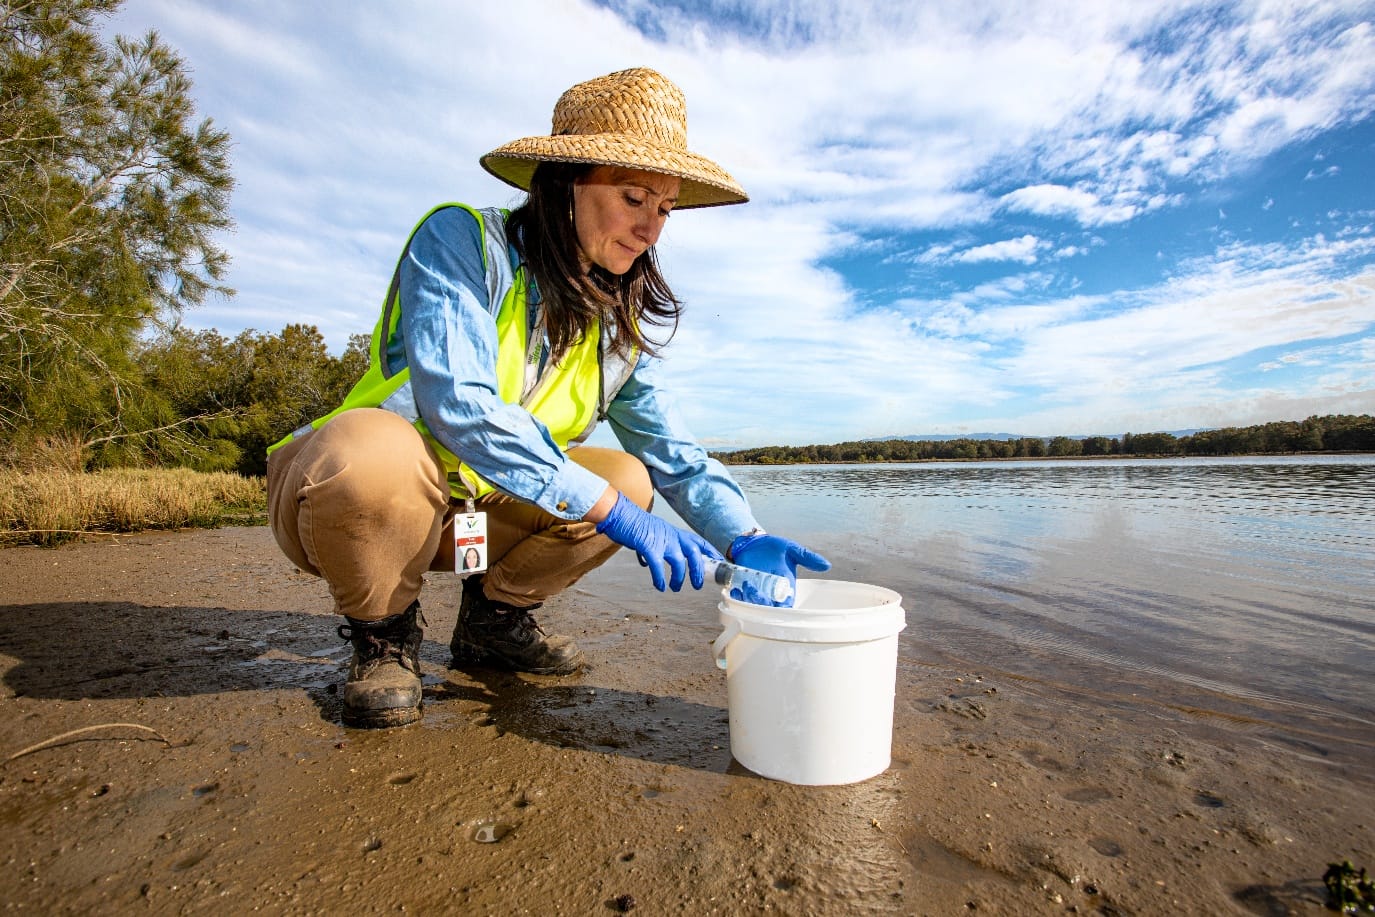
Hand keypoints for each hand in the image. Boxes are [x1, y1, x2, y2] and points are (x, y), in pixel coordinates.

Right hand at [595, 493, 722, 591]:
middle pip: (694, 553)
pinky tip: (660, 586)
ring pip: (679, 561)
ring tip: (675, 588)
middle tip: (697, 585)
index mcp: (674, 532)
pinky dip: (660, 578)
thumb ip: (653, 547)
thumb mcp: (650, 534)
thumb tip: (647, 563)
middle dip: (698, 570)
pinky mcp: (647, 545)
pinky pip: (657, 566)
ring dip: (679, 578)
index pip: (699, 542)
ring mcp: (660, 540)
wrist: (618, 513)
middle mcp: (671, 535)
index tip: (719, 562)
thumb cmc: (632, 524)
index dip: (711, 552)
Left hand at [729, 533, 830, 606]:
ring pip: (754, 604)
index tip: (778, 605)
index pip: (786, 605)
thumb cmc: (775, 547)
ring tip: (747, 587)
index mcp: (785, 587)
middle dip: (763, 603)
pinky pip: (741, 597)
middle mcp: (770, 592)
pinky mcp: (743, 586)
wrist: (754, 541)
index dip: (782, 608)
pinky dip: (738, 596)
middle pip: (768, 607)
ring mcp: (756, 590)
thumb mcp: (793, 550)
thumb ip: (808, 558)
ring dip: (750, 599)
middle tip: (758, 592)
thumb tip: (827, 565)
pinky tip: (736, 590)